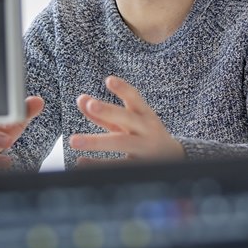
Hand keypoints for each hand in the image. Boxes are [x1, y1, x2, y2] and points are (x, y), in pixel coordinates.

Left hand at [68, 76, 185, 164]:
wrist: (174, 160)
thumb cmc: (144, 135)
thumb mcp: (130, 122)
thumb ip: (104, 113)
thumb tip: (81, 99)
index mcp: (145, 115)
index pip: (135, 98)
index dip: (123, 89)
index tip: (109, 80)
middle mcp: (146, 130)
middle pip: (127, 118)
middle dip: (109, 111)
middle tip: (90, 105)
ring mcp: (143, 149)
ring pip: (120, 143)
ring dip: (96, 141)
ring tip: (73, 140)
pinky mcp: (139, 167)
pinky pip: (117, 165)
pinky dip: (98, 164)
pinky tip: (81, 161)